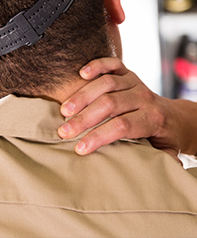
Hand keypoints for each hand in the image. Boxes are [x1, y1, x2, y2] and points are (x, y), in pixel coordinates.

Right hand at [58, 57, 196, 161]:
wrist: (173, 116)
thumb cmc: (163, 137)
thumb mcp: (166, 153)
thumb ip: (159, 161)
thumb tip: (149, 173)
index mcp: (152, 118)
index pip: (122, 126)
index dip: (99, 136)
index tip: (79, 148)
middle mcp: (144, 97)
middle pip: (109, 104)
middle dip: (84, 119)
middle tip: (64, 131)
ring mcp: (135, 82)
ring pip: (106, 83)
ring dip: (82, 96)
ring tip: (64, 110)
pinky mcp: (128, 73)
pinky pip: (112, 64)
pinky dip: (97, 66)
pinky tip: (82, 74)